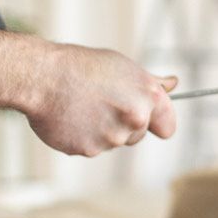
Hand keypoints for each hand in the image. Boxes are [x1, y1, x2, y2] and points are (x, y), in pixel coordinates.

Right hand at [23, 43, 178, 156]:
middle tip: (102, 101)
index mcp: (147, 98)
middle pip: (138, 135)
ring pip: (113, 142)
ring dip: (102, 130)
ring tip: (83, 106)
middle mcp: (134, 121)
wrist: (43, 76)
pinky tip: (71, 117)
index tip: (147, 118)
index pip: (167, 127)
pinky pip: (90, 148)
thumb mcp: (123, 66)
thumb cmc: (83, 66)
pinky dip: (82, 137)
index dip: (157, 123)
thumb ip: (151, 84)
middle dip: (124, 123)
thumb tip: (173, 84)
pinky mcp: (88, 150)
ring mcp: (111, 138)